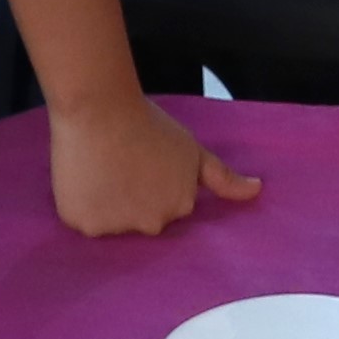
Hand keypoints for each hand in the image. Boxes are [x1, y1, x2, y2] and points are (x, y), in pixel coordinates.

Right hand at [48, 91, 256, 237]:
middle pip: (139, 219)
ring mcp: (117, 228)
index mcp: (180, 208)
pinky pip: (82, 221)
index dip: (152, 185)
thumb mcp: (192, 151)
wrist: (101, 110)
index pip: (166, 208)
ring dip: (104, 204)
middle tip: (119, 165)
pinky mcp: (84, 225)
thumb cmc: (147, 124)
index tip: (142, 165)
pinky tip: (83, 178)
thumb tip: (258, 191)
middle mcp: (152, 225)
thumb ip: (223, 178)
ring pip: (109, 223)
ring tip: (100, 168)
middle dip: (130, 199)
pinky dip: (81, 204)